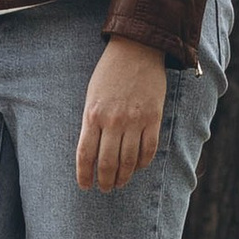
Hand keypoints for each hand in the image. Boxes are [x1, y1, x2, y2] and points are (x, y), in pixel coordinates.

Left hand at [76, 37, 168, 193]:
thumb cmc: (109, 72)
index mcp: (92, 115)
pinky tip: (137, 168)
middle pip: (107, 162)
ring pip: (128, 160)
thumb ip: (92, 122)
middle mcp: (113, 121)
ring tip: (120, 183)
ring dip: (123, 177)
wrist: (137, 50)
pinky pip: (148, 149)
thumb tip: (92, 152)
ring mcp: (135, 121)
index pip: (85, 155)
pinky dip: (142, 163)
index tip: (86, 186)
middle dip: (105, 181)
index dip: (84, 175)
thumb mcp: (92, 96)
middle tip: (105, 189)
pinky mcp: (153, 118)